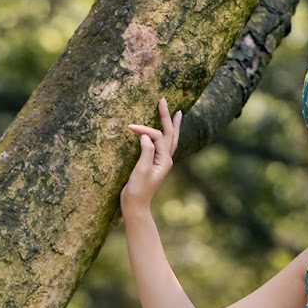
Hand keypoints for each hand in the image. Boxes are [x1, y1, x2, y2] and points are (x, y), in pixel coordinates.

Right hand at [121, 96, 181, 212]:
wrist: (136, 206)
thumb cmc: (138, 190)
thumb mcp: (140, 171)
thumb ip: (145, 152)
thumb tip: (145, 135)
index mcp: (164, 160)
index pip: (157, 136)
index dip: (145, 129)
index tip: (130, 127)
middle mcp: (166, 159)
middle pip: (170, 134)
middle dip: (167, 117)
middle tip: (164, 101)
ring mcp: (161, 161)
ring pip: (170, 139)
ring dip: (172, 125)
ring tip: (177, 113)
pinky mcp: (154, 163)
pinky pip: (163, 145)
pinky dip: (166, 135)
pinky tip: (165, 131)